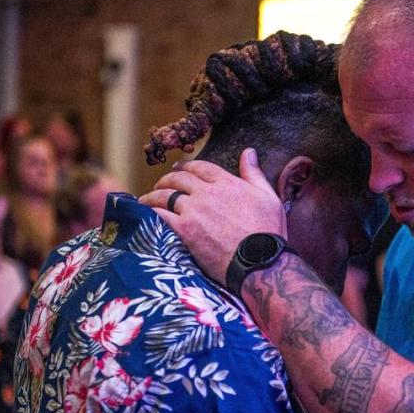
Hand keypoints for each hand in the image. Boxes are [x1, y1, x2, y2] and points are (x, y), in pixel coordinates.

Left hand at [139, 150, 285, 284]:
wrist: (260, 260)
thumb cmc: (268, 231)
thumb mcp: (268, 196)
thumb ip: (254, 173)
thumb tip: (249, 152)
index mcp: (227, 182)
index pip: (200, 167)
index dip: (187, 166)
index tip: (179, 168)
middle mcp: (207, 192)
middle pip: (179, 178)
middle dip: (167, 179)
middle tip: (161, 184)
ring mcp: (193, 210)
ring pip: (165, 196)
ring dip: (153, 195)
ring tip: (147, 199)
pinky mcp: (184, 230)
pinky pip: (160, 216)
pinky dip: (150, 213)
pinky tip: (145, 215)